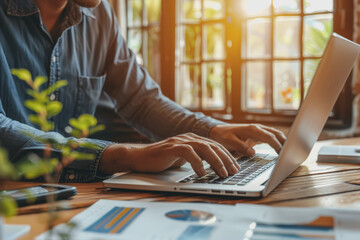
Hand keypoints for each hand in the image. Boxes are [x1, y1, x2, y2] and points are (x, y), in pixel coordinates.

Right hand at [99, 133, 240, 177]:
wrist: (140, 157)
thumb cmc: (161, 160)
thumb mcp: (182, 159)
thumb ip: (195, 159)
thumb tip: (210, 169)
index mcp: (193, 140)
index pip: (215, 146)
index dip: (227, 156)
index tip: (236, 167)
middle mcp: (188, 138)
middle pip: (213, 146)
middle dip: (226, 159)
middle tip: (234, 171)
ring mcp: (180, 141)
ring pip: (204, 147)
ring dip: (216, 161)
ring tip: (222, 173)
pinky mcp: (171, 147)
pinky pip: (188, 152)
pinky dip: (197, 162)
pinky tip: (201, 172)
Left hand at [210, 124, 285, 156]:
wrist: (217, 131)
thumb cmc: (223, 136)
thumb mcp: (229, 142)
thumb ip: (241, 147)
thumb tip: (253, 153)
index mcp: (252, 129)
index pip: (269, 137)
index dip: (278, 145)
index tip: (283, 154)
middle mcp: (257, 128)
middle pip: (276, 134)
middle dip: (285, 143)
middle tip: (291, 154)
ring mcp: (258, 131)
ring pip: (275, 134)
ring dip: (283, 142)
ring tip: (290, 153)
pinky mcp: (258, 135)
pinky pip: (271, 137)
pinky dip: (278, 142)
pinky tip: (282, 150)